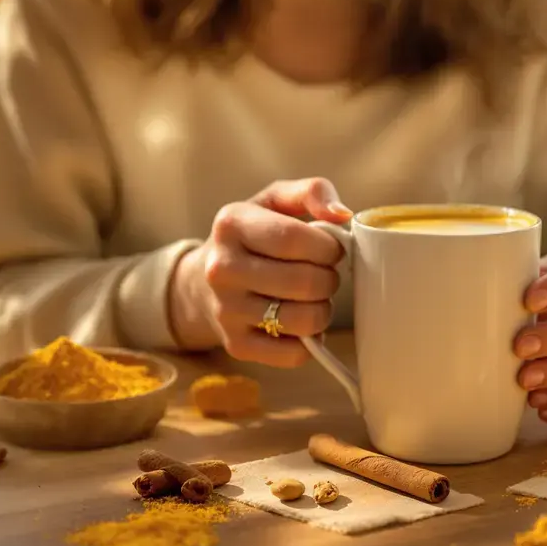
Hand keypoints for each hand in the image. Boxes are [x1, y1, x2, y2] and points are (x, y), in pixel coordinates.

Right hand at [170, 178, 352, 365]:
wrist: (203, 282)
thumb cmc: (253, 236)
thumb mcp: (275, 201)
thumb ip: (313, 192)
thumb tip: (342, 214)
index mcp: (232, 224)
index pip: (295, 239)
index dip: (328, 247)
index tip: (332, 248)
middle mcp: (222, 269)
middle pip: (304, 282)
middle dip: (329, 278)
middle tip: (324, 273)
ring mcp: (226, 311)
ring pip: (304, 320)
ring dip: (323, 309)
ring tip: (313, 297)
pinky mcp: (236, 345)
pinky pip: (294, 354)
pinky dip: (309, 341)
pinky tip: (300, 322)